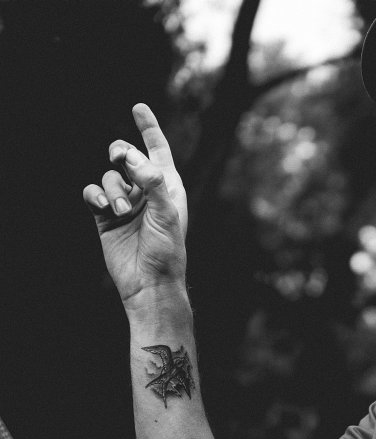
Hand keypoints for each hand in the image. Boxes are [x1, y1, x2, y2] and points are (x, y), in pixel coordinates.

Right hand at [83, 104, 187, 311]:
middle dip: (121, 152)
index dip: (148, 128)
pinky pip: (93, 193)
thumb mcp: (167, 214)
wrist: (149, 281)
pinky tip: (103, 207)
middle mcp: (146, 191)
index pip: (158, 150)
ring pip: (110, 176)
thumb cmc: (167, 249)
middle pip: (127, 157)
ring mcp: (125, 203)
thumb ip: (154, 184)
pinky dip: (96, 195)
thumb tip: (136, 160)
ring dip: (113, 189)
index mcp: (168, 186)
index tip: (138, 107)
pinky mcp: (105, 216)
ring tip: (122, 211)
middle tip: (120, 156)